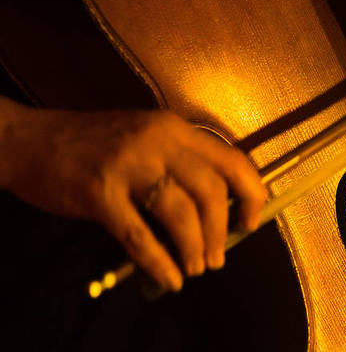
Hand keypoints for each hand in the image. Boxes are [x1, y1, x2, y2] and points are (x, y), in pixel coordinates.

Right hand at [0, 98, 266, 290]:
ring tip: (196, 268)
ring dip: (194, 248)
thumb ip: (180, 164)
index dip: (250, 194)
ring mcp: (128, 167)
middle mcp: (158, 143)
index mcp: (175, 129)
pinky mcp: (99, 194)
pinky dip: (160, 263)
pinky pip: (139, 236)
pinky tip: (170, 279)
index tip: (251, 221)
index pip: (232, 160)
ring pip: (180, 214)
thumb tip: (217, 211)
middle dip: (221, 231)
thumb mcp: (146, 138)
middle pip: (210, 191)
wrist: (30, 140)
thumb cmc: (93, 143)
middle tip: (219, 257)